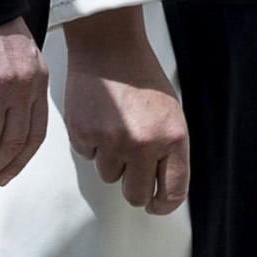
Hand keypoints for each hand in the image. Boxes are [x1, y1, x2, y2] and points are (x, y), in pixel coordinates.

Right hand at [61, 5, 189, 213]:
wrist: (111, 51)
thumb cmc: (144, 81)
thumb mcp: (172, 117)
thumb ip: (168, 150)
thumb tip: (161, 184)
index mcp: (173, 140)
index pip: (172, 191)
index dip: (163, 205)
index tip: (157, 206)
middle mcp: (143, 145)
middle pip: (135, 195)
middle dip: (134, 189)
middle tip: (133, 175)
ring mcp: (111, 141)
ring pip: (109, 175)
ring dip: (112, 161)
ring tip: (116, 130)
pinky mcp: (83, 134)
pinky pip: (87, 155)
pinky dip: (92, 144)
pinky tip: (99, 120)